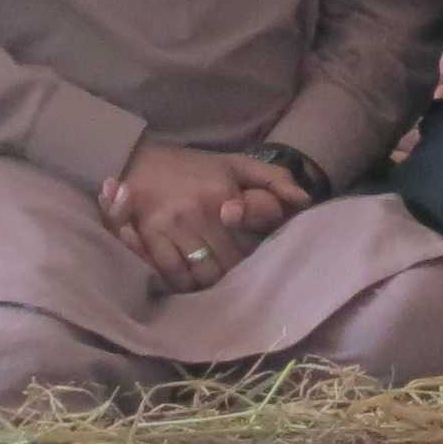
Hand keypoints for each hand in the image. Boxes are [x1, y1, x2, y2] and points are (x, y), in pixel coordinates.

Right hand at [98, 139, 312, 294]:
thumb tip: (304, 201)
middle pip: (228, 264)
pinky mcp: (149, 236)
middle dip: (235, 274)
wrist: (138, 159)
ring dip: (211, 283)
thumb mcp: (237, 164)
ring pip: (203, 274)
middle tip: (236, 275)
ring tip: (215, 279)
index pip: (250, 243)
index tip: (254, 259)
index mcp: (224, 194)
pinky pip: (174, 275)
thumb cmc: (194, 167)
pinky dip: (185, 284)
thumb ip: (274, 179)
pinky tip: (191, 280)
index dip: (255, 256)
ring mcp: (173, 226)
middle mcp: (200, 211)